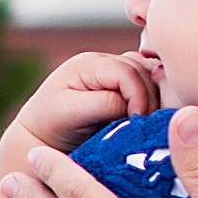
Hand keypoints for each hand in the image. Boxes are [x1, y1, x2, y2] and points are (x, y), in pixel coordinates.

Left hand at [14, 51, 156, 152]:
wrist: (42, 135)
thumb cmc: (51, 125)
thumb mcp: (71, 112)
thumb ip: (104, 103)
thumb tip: (133, 104)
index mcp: (88, 63)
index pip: (127, 72)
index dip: (139, 96)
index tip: (138, 121)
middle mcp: (104, 62)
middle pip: (143, 70)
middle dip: (150, 97)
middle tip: (147, 124)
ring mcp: (115, 72)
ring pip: (151, 75)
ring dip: (155, 96)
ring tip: (148, 121)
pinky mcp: (123, 86)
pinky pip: (149, 85)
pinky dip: (154, 98)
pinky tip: (149, 116)